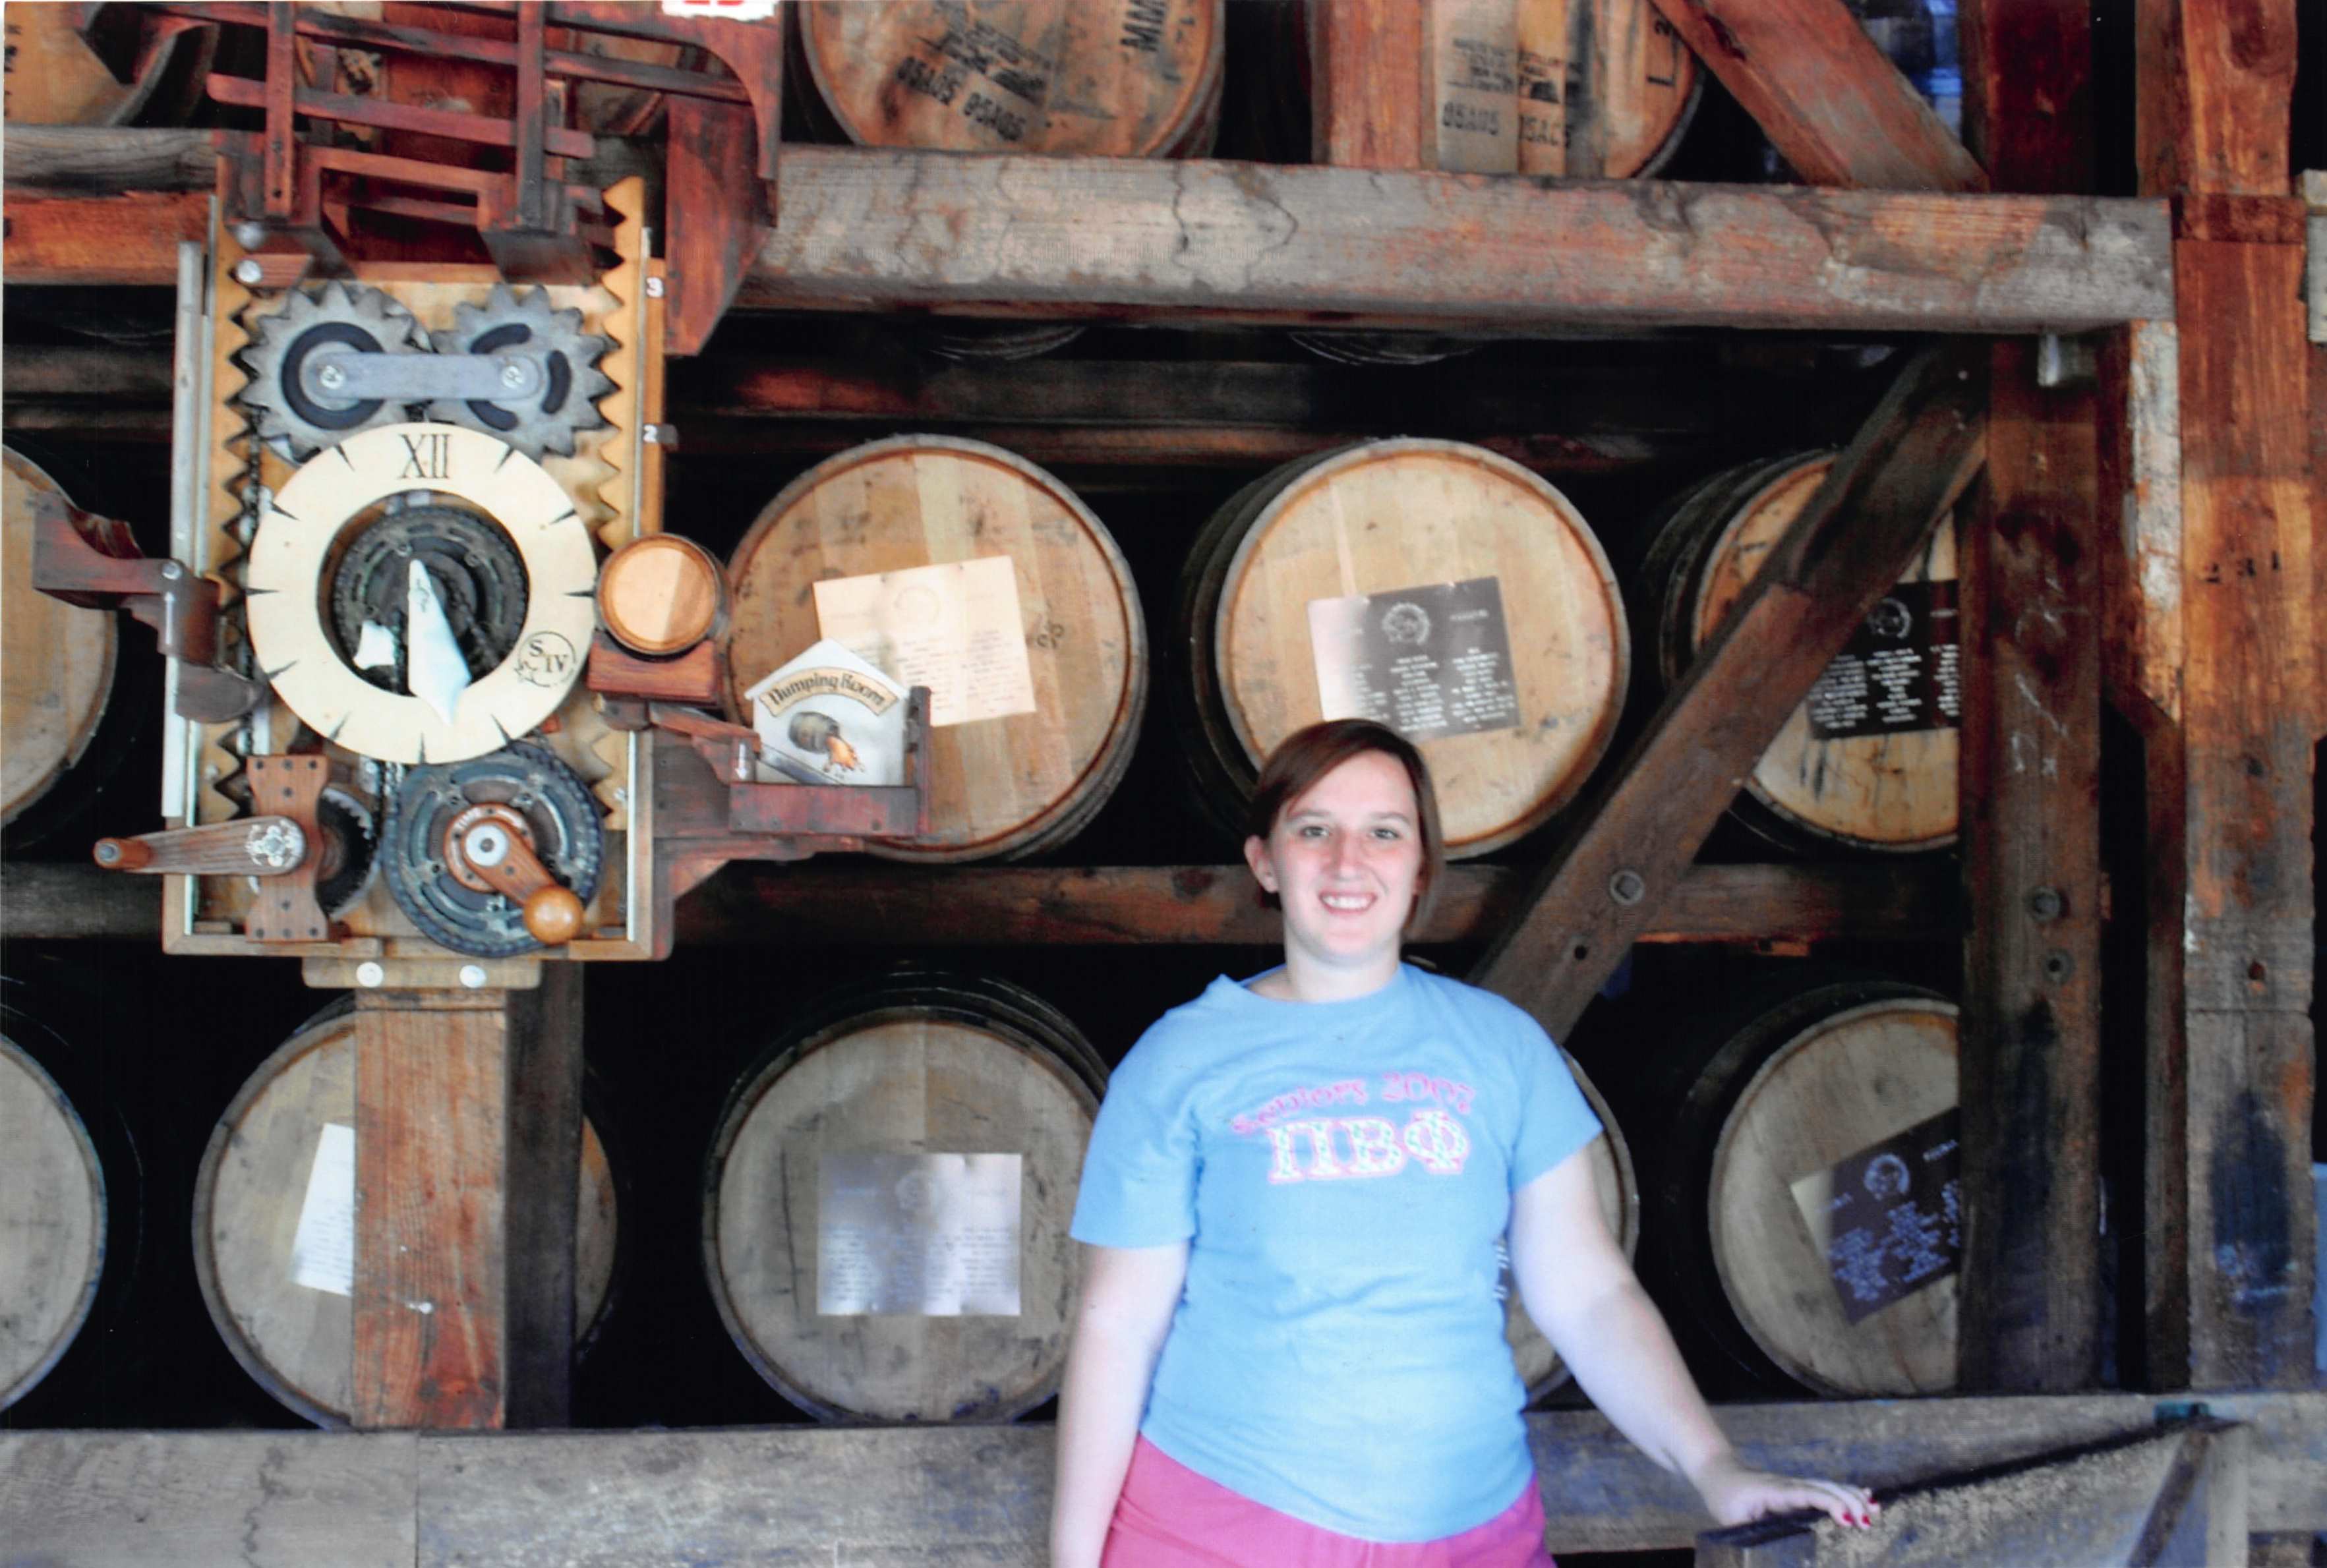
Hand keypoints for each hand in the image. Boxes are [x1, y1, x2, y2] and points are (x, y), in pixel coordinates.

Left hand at [1688, 1449, 1879, 1529]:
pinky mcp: (1798, 1489)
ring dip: (1853, 1497)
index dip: (1829, 1504)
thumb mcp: (1732, 1520)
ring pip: (1829, 1487)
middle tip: (1869, 1523)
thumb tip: (1763, 1555)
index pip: (1807, 1494)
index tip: (1848, 1519)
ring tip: (1875, 1511)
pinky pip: (1825, 1489)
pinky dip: (1847, 1493)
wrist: (1718, 1473)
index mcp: (1775, 1492)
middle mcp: (1790, 1486)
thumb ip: (1750, 1533)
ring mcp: (1795, 1485)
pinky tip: (1866, 1496)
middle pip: (1825, 1488)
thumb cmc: (1724, 1499)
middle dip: (1849, 1502)